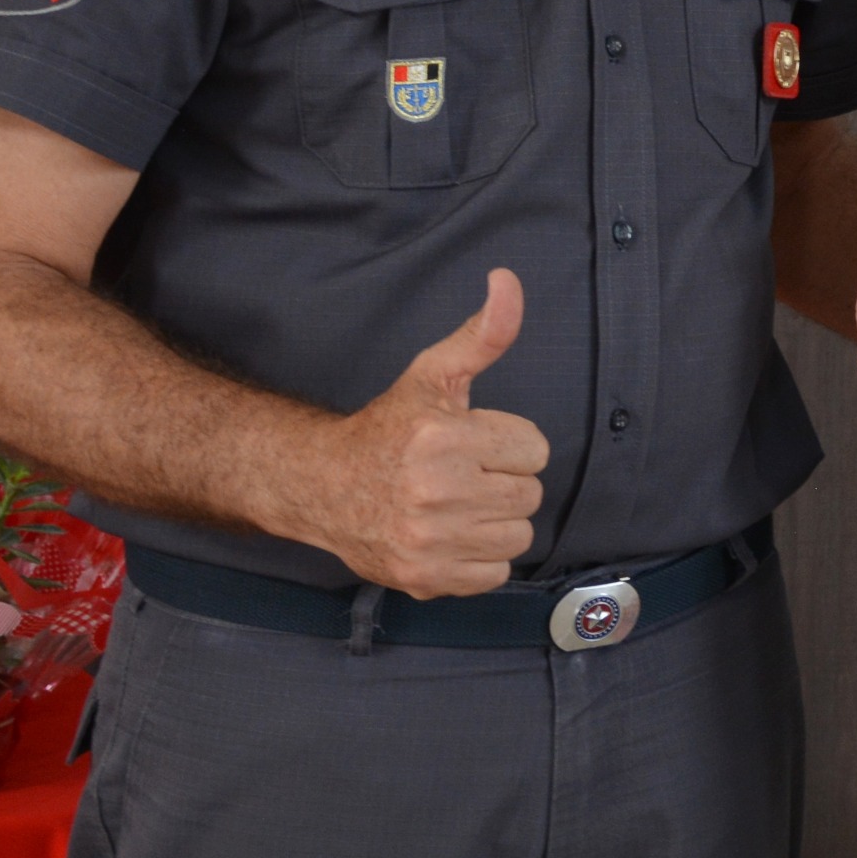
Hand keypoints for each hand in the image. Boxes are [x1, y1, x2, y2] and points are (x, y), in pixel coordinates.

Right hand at [289, 270, 549, 595]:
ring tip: (458, 504)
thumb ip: (483, 333)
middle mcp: (436, 492)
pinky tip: (450, 535)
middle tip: (462, 474)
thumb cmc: (388, 429)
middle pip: (529, 494)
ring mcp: (429, 540)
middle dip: (503, 481)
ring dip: (495, 521)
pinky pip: (495, 574)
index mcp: (444, 438)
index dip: (508, 444)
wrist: (322, 486)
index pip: (534, 449)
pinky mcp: (424, 578)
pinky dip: (479, 559)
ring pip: (518, 536)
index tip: (473, 443)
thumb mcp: (433, 375)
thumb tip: (508, 280)